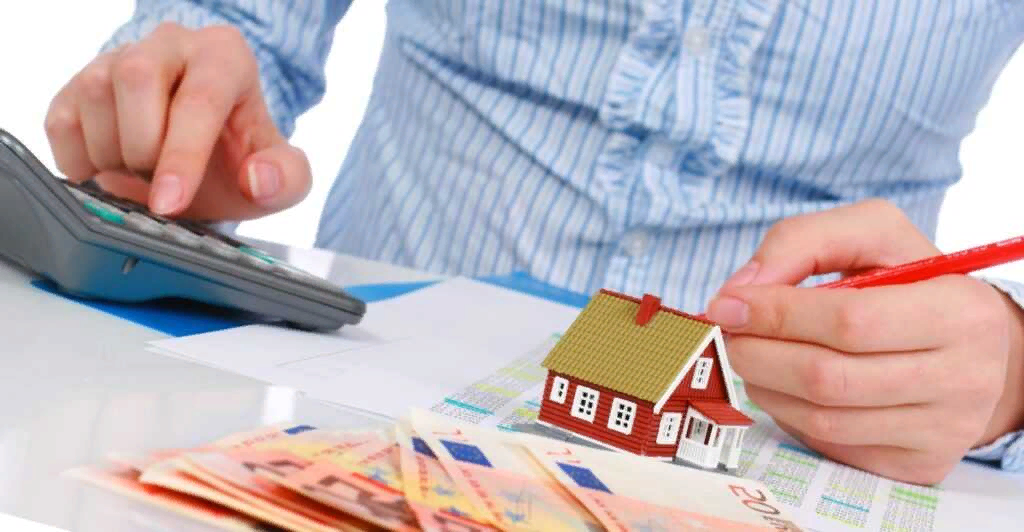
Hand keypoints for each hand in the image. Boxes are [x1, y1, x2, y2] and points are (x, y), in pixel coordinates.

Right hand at [44, 22, 311, 219]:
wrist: (205, 161)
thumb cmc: (241, 159)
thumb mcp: (280, 177)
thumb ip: (287, 179)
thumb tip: (258, 179)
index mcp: (225, 57)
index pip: (200, 97)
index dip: (182, 155)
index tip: (169, 202)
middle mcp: (171, 45)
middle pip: (137, 78)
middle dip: (145, 148)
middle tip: (164, 184)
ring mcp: (119, 59)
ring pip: (94, 93)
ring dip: (114, 155)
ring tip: (144, 175)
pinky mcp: (78, 86)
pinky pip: (62, 121)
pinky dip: (80, 161)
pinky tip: (111, 173)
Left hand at [706, 199, 1023, 484]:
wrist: (976, 346)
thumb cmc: (914, 282)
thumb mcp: (872, 234)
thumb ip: (804, 241)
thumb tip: (742, 290)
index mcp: (959, 311)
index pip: (849, 321)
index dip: (776, 314)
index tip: (726, 305)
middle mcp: (963, 378)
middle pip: (828, 378)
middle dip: (757, 354)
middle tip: (727, 335)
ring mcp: (943, 430)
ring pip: (822, 419)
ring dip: (765, 387)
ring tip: (750, 356)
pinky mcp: (920, 464)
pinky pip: (832, 445)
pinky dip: (791, 415)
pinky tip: (785, 387)